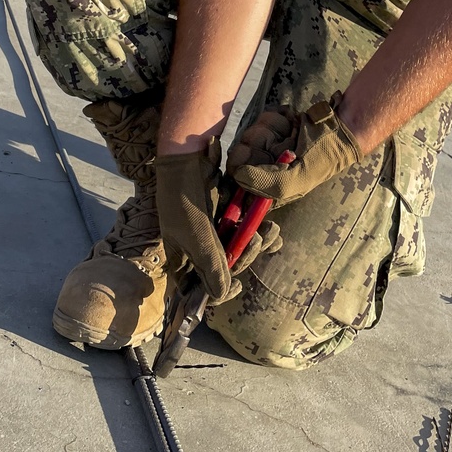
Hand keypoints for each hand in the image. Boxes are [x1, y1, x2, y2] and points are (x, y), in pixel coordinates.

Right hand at [155, 140, 281, 301]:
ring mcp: (211, 232)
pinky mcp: (224, 217)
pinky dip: (257, 228)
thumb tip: (222, 294)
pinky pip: (242, 230)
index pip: (197, 289)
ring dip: (255, 242)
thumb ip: (211, 265)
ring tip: (270, 229)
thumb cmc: (184, 197)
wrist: (188, 157)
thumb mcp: (197, 235)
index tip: (238, 285)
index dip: (217, 291)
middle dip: (245, 256)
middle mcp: (196, 248)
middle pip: (224, 268)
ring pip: (237, 248)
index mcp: (182, 258)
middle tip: (257, 240)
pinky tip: (270, 226)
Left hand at [227, 99, 361, 204]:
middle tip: (286, 145)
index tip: (260, 157)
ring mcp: (269, 142)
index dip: (243, 165)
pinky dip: (280, 117)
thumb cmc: (323, 158)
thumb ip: (266, 182)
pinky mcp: (275, 123)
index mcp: (267, 185)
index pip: (237, 174)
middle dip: (264, 142)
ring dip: (276, 128)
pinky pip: (265, 115)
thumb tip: (238, 174)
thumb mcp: (298, 178)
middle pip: (242, 149)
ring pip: (253, 130)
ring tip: (294, 133)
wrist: (341, 128)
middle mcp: (265, 164)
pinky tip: (294, 123)